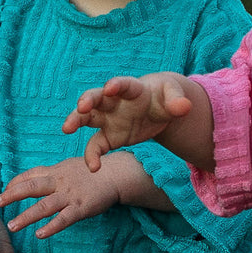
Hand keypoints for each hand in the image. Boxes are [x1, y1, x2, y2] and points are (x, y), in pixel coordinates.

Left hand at [0, 158, 122, 238]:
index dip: (14, 183)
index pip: (30, 176)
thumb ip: (53, 174)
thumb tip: (37, 178)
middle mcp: (59, 182)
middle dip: (13, 195)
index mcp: (55, 172)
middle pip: (31, 188)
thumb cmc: (93, 171)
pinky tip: (40, 235)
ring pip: (44, 206)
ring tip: (12, 227)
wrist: (116, 174)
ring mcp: (70, 196)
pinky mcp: (81, 208)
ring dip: (26, 217)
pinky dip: (51, 227)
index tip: (2, 192)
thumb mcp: (69, 167)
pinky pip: (64, 219)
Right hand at [62, 73, 193, 171]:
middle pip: (96, 97)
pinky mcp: (109, 136)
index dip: (117, 85)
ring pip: (87, 118)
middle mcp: (114, 101)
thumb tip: (184, 107)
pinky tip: (93, 168)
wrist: (160, 108)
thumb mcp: (174, 96)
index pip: (123, 84)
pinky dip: (92, 156)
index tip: (111, 87)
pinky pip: (96, 146)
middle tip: (82, 107)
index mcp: (132, 88)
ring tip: (66, 128)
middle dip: (87, 101)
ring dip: (76, 121)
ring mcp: (109, 118)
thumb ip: (177, 100)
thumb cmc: (165, 97)